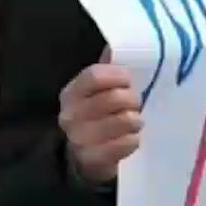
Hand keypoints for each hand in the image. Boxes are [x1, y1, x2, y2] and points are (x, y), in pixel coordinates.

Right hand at [59, 49, 143, 184]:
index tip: (129, 80)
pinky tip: (132, 138)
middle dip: (132, 99)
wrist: (84, 159)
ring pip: (121, 121)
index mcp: (71, 93)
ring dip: (135, 120)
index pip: (94, 76)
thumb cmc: (97, 117)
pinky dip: (133, 140)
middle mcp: (70, 115)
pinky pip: (122, 145)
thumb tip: (113, 46)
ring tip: (136, 121)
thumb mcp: (98, 93)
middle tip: (136, 104)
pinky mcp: (91, 160)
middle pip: (112, 98)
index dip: (118, 75)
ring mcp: (78, 139)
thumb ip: (106, 71)